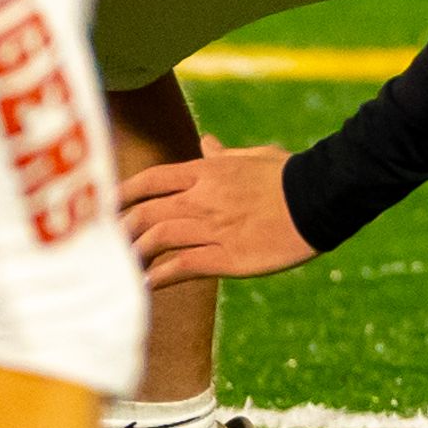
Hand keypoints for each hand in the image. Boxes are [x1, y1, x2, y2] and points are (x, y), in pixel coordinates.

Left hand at [120, 133, 315, 282]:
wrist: (322, 197)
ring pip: (158, 238)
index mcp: (207, 171)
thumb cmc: (292, 175)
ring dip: (135, 255)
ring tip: (122, 268)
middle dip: (121, 230)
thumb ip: (224, 154)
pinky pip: (184, 265)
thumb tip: (206, 142)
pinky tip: (148, 285)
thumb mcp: (255, 156)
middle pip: (145, 212)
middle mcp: (203, 198)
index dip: (122, 194)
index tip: (105, 207)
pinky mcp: (229, 256)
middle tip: (106, 245)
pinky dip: (160, 276)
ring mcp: (215, 227)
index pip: (150, 180)